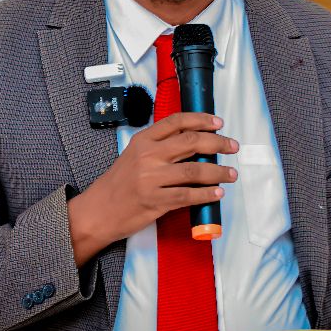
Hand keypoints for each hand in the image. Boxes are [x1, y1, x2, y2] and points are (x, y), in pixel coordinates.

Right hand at [67, 112, 238, 265]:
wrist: (98, 210)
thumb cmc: (119, 183)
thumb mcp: (134, 155)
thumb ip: (159, 146)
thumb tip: (194, 142)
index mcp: (143, 140)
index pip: (176, 122)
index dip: (201, 119)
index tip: (218, 123)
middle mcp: (148, 156)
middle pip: (191, 142)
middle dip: (217, 143)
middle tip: (232, 147)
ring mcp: (151, 179)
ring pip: (194, 171)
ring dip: (218, 172)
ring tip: (231, 174)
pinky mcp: (155, 201)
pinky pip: (188, 196)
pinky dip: (206, 194)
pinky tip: (217, 193)